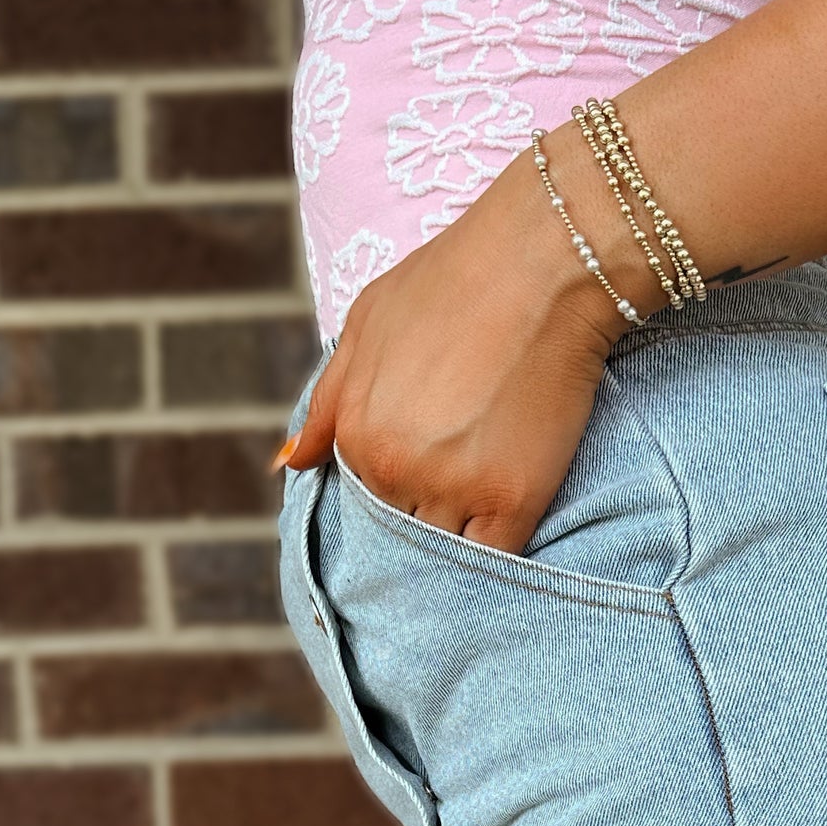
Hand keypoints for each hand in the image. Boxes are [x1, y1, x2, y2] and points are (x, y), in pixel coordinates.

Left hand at [280, 150, 630, 556]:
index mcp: (357, 434)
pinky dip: (494, 559)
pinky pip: (493, 560)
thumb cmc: (452, 281)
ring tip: (480, 515)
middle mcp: (395, 470)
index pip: (364, 503)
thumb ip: (325, 404)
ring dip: (457, 545)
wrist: (539, 265)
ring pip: (443, 554)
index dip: (394, 496)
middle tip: (456, 499)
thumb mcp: (365, 326)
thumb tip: (287, 464)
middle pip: (402, 535)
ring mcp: (454, 489)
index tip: (424, 478)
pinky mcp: (512, 500)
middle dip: (422, 524)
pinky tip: (504, 535)